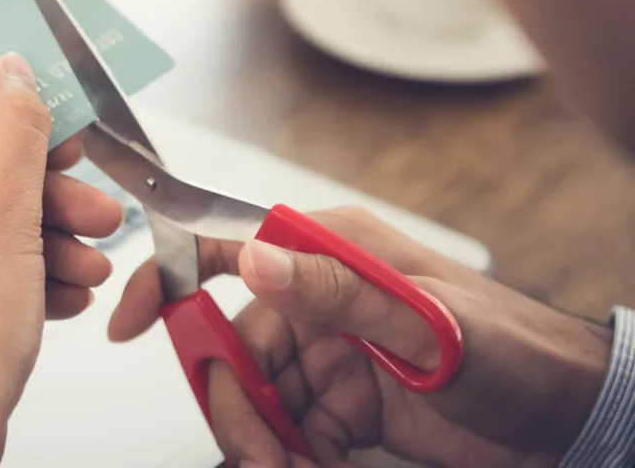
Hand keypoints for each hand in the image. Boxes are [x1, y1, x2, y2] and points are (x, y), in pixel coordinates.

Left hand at [0, 53, 123, 461]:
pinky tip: (60, 292)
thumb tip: (10, 71)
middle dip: (41, 196)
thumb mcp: (4, 208)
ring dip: (37, 241)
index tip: (57, 122)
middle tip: (91, 204)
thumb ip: (14, 127)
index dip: (14, 116)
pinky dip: (6, 273)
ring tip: (89, 262)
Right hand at [109, 208, 612, 466]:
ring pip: (256, 396)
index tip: (129, 321)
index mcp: (333, 253)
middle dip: (231, 400)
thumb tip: (256, 257)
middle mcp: (322, 299)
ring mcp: (330, 354)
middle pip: (233, 345)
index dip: (169, 279)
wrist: (567, 419)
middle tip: (252, 447)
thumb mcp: (426, 319)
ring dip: (259, 439)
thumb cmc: (515, 349)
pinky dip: (285, 457)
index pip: (229, 248)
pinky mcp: (342, 403)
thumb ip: (338, 289)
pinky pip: (287, 431)